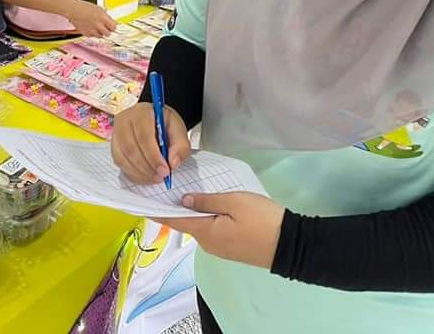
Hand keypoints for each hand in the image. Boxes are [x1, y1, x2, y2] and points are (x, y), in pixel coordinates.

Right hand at [65, 0, 115, 36]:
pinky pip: (93, 36)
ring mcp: (92, 30)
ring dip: (100, 33)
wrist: (74, 10)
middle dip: (108, 30)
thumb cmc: (84, 7)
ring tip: (96, 27)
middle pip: (108, 33)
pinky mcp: (86, 33)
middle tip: (105, 27)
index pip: (114, 27)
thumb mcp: (99, 8)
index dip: (113, 27)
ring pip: (101, 36)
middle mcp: (98, 25)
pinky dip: (92, 33)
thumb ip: (106, 16)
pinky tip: (90, 27)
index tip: (113, 26)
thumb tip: (111, 21)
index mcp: (103, 17)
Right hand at [111, 102, 189, 183]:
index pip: (144, 136)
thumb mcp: (179, 129)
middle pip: (130, 149)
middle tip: (161, 176)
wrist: (154, 121)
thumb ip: (181, 146)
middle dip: (147, 167)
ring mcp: (116, 134)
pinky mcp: (114, 147)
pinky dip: (134, 174)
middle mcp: (124, 121)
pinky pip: (120, 165)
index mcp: (141, 112)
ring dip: (140, 173)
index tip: (165, 170)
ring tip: (156, 177)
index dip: (154, 156)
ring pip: (123, 159)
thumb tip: (172, 163)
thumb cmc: (164, 124)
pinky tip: (146, 176)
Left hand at [154, 192, 283, 268]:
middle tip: (165, 185)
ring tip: (183, 190)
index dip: (157, 210)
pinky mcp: (231, 247)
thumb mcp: (234, 202)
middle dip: (175, 206)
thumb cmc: (262, 220)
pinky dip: (204, 217)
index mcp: (205, 232)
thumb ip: (207, 200)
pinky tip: (205, 204)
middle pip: (185, 222)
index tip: (141, 200)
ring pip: (199, 225)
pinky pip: (211, 229)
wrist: (292, 245)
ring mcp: (220, 247)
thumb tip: (183, 200)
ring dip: (191, 211)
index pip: (173, 220)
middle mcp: (208, 243)